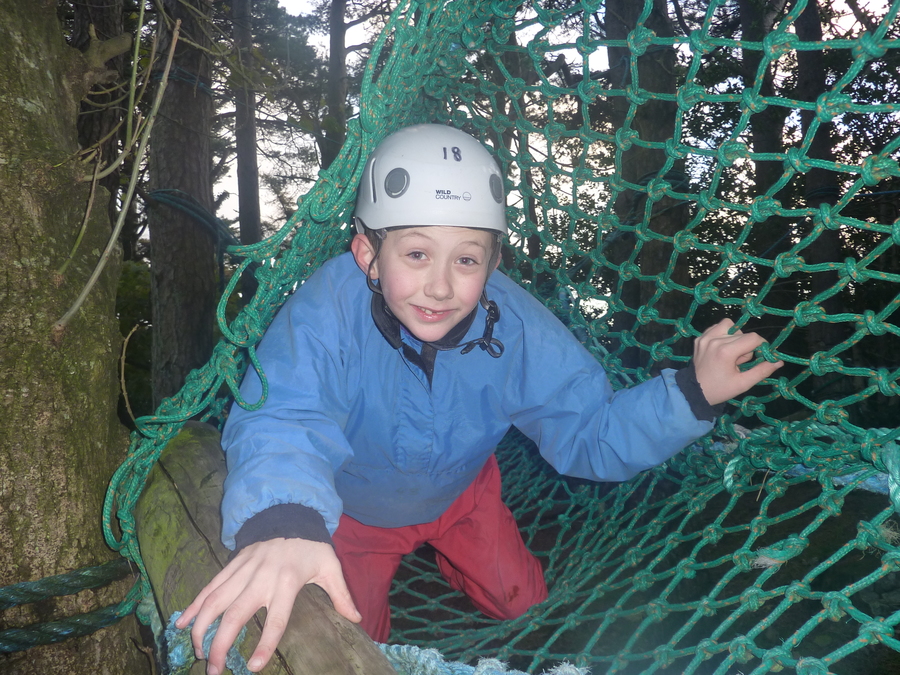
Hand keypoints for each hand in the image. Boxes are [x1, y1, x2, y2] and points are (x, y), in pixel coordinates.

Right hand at [175, 538, 360, 674]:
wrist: (290, 513)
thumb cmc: (311, 546)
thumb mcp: (330, 567)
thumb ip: (341, 594)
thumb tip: (356, 618)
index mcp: (288, 582)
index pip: (276, 619)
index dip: (264, 643)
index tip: (253, 667)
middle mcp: (261, 577)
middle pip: (235, 615)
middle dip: (220, 645)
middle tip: (213, 671)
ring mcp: (243, 570)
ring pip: (215, 602)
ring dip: (202, 629)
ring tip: (197, 653)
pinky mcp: (231, 564)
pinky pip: (209, 587)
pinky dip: (194, 605)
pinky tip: (182, 623)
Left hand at [693, 318, 782, 405]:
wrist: (694, 392)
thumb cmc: (720, 389)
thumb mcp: (743, 383)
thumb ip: (762, 371)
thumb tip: (779, 361)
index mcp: (725, 351)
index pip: (753, 338)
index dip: (761, 345)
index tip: (761, 355)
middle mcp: (714, 340)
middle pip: (743, 334)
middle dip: (746, 347)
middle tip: (738, 362)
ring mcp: (705, 338)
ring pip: (729, 326)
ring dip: (734, 337)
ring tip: (730, 353)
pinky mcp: (699, 338)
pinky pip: (716, 328)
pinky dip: (722, 335)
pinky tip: (721, 348)